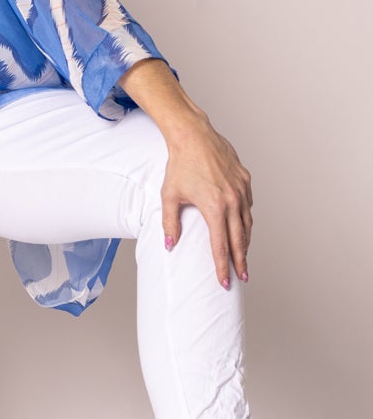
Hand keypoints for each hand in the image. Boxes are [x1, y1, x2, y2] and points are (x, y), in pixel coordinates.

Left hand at [159, 117, 252, 288]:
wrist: (194, 137)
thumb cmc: (179, 166)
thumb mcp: (169, 196)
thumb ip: (170, 223)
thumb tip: (169, 246)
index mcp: (214, 207)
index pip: (220, 245)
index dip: (223, 265)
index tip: (225, 281)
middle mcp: (233, 201)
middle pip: (239, 240)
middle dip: (240, 261)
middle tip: (242, 277)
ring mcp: (242, 191)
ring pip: (247, 224)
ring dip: (245, 242)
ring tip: (242, 257)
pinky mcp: (245, 181)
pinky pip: (248, 207)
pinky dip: (246, 221)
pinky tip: (241, 228)